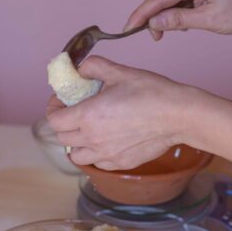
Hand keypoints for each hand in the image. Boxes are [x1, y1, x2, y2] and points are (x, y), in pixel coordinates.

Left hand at [46, 56, 197, 170]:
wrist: (177, 115)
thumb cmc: (150, 92)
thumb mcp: (119, 71)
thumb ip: (94, 67)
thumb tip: (81, 69)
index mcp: (87, 116)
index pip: (54, 120)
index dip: (54, 108)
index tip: (62, 100)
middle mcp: (93, 140)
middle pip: (62, 137)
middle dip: (63, 122)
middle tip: (74, 111)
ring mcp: (107, 155)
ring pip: (76, 155)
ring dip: (76, 142)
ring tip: (88, 129)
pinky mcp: (121, 163)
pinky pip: (97, 163)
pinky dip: (95, 154)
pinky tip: (106, 140)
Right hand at [123, 0, 231, 39]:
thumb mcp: (209, 20)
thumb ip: (179, 20)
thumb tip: (154, 22)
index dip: (140, 14)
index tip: (128, 29)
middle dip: (148, 15)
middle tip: (151, 37)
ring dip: (159, 16)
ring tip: (163, 35)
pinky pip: (175, 2)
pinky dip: (170, 14)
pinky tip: (178, 27)